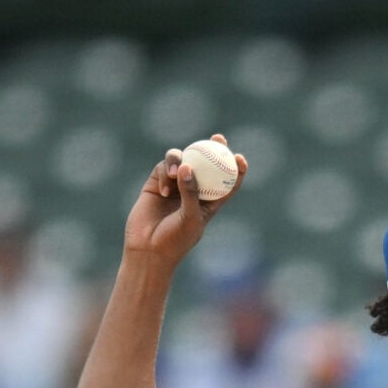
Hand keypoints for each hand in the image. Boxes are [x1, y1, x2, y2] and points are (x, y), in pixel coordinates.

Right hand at [122, 135, 244, 266]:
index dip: (236, 168)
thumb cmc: (175, 240)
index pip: (227, 182)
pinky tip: (163, 190)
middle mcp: (193, 190)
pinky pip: (163, 167)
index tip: (239, 157)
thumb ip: (191, 192)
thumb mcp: (190, 217)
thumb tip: (188, 166)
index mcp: (210, 202)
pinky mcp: (157, 182)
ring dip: (180, 160)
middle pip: (206, 163)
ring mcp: (175, 184)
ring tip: (176, 172)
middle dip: (213, 147)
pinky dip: (165, 173)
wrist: (148, 249)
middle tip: (218, 138)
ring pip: (182, 160)